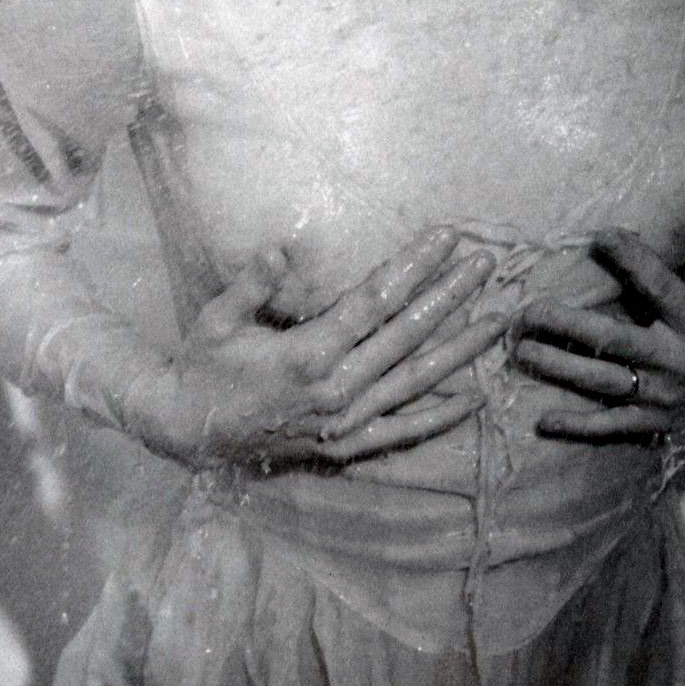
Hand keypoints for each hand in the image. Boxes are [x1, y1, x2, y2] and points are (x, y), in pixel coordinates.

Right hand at [127, 227, 503, 467]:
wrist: (187, 432)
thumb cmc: (204, 366)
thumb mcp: (216, 320)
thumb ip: (251, 285)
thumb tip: (281, 250)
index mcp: (307, 354)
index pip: (375, 301)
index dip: (414, 266)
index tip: (445, 236)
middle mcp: (336, 390)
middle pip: (407, 335)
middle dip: (451, 295)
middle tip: (486, 263)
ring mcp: (345, 424)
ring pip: (417, 382)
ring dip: (461, 349)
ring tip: (498, 319)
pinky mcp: (346, 449)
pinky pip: (403, 432)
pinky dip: (440, 417)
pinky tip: (474, 397)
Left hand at [511, 172, 684, 439]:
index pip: (658, 284)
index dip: (630, 258)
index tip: (600, 235)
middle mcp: (677, 359)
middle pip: (613, 341)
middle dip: (567, 326)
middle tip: (528, 310)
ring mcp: (663, 394)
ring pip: (602, 382)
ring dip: (558, 368)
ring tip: (519, 350)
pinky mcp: (655, 419)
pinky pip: (611, 426)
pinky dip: (577, 426)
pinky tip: (542, 421)